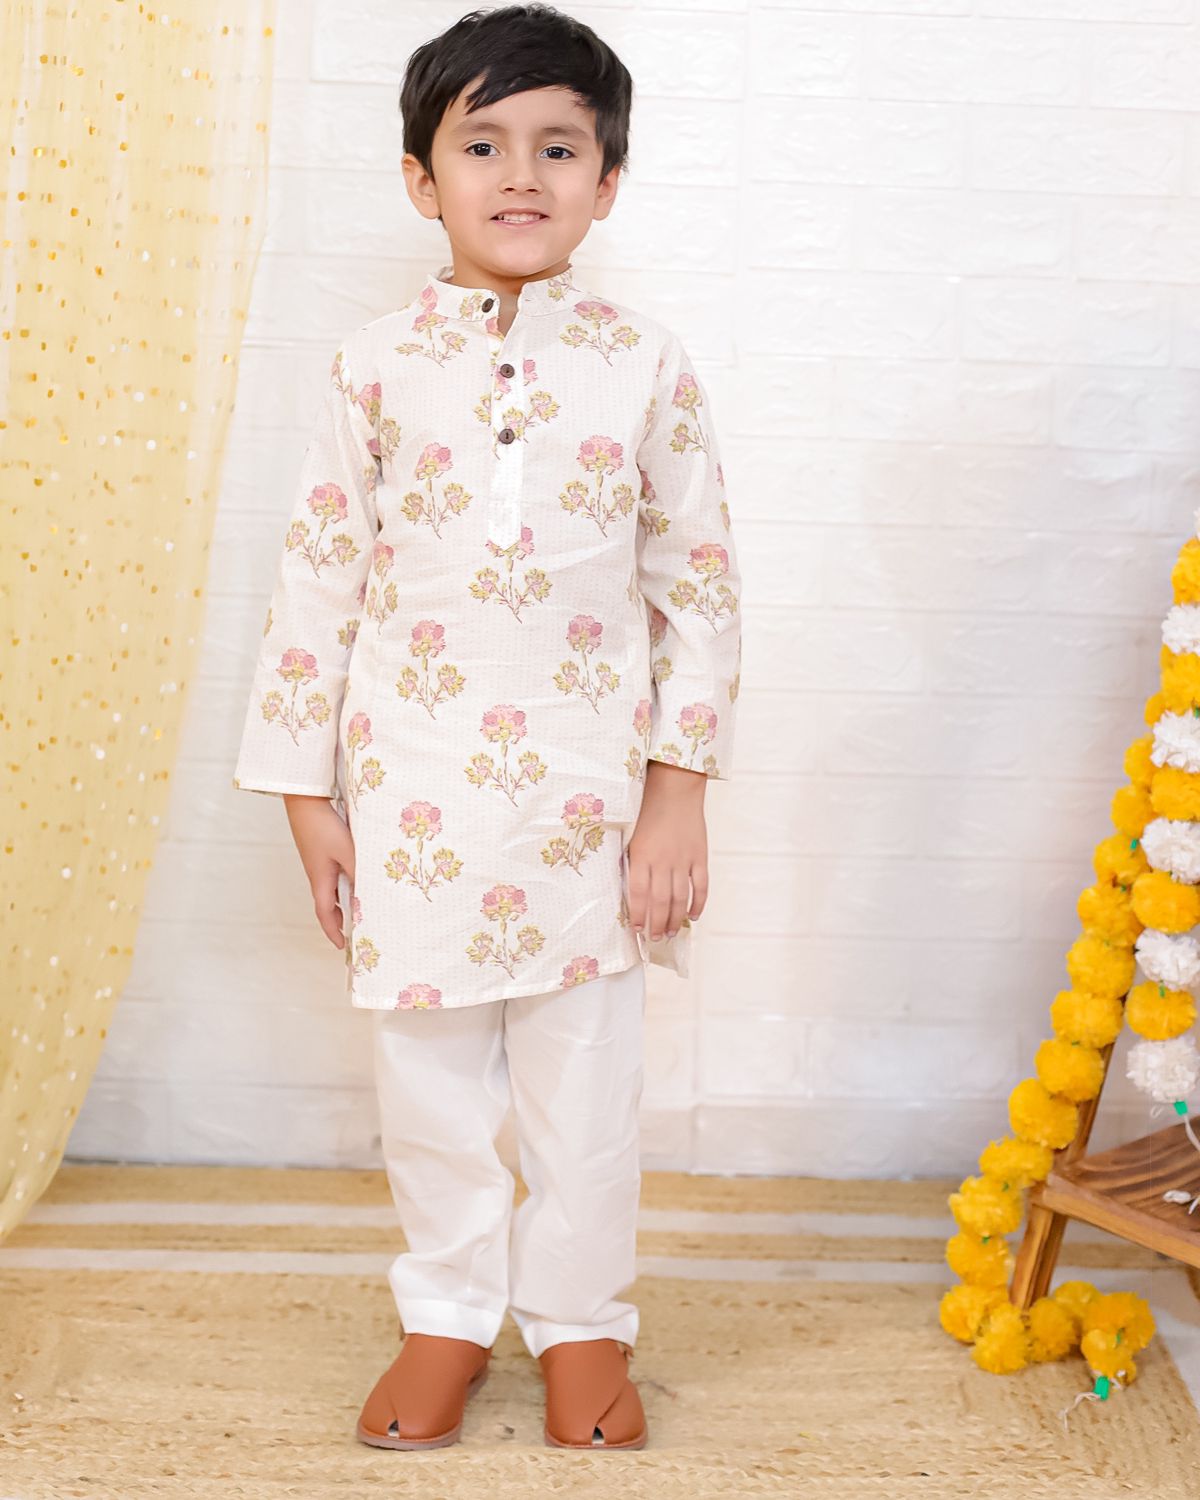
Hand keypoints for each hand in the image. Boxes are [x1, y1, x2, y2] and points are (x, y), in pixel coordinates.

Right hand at [282, 794, 354, 949]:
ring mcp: (318, 862)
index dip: (333, 932)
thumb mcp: (347, 851)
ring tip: (362, 908)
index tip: (343, 946)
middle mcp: (317, 874)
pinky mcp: (322, 851)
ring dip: (344, 901)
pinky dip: (345, 883)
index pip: (324, 914)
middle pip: (327, 904)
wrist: (305, 800)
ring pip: (331, 889)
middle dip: (340, 920)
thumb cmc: (323, 826)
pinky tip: (358, 877)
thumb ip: (359, 871)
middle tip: (355, 931)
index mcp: (319, 879)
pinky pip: (333, 875)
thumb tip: (369, 892)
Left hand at [625, 761, 707, 940]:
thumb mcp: (631, 834)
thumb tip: (629, 889)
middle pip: (660, 902)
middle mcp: (663, 861)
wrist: (675, 788)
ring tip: (670, 932)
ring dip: (675, 919)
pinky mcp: (700, 856)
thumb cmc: (648, 809)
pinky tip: (694, 915)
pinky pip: (701, 886)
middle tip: (655, 938)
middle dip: (657, 924)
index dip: (638, 915)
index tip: (637, 929)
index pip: (639, 894)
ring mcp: (684, 859)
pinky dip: (699, 903)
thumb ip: (631, 861)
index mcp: (642, 855)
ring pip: (680, 898)